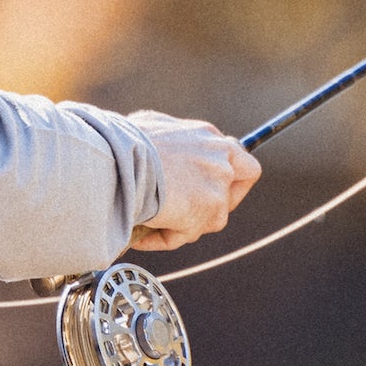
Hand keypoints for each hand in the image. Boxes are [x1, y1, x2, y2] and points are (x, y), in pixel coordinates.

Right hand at [124, 112, 261, 252]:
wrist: (119, 160)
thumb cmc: (124, 143)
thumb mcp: (151, 127)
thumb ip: (168, 140)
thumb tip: (157, 149)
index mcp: (205, 134)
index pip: (231, 151)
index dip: (222, 169)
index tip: (207, 182)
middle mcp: (219, 156)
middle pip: (246, 175)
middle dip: (230, 194)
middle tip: (203, 208)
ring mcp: (217, 184)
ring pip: (213, 215)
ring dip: (186, 223)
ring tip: (155, 222)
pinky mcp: (208, 210)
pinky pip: (186, 234)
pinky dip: (165, 238)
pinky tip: (144, 236)